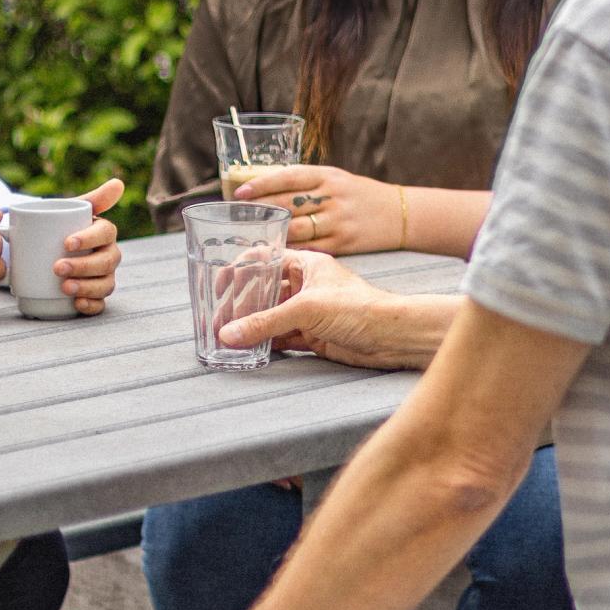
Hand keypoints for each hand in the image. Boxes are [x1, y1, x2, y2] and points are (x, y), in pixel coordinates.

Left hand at [42, 178, 126, 316]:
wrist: (41, 253)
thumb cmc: (59, 229)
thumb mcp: (69, 211)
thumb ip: (92, 199)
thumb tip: (119, 183)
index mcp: (103, 233)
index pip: (106, 233)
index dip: (90, 238)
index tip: (67, 242)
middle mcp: (108, 255)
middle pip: (106, 261)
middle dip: (84, 266)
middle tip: (57, 268)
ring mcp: (102, 277)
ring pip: (105, 284)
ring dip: (88, 287)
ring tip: (65, 287)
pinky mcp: (93, 296)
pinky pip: (100, 305)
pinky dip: (91, 305)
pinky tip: (77, 303)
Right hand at [217, 251, 434, 368]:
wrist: (392, 336)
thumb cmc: (359, 307)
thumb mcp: (307, 309)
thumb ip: (266, 322)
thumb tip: (228, 334)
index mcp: (307, 264)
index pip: (264, 260)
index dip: (239, 270)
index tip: (218, 285)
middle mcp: (306, 285)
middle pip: (264, 291)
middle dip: (240, 305)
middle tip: (218, 320)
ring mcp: (309, 311)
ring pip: (271, 317)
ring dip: (250, 327)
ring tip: (225, 338)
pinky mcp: (313, 335)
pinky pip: (281, 338)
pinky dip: (265, 343)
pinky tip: (247, 350)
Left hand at [227, 165, 402, 254]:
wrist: (399, 214)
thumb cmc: (359, 195)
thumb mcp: (335, 179)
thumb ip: (305, 183)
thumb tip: (262, 186)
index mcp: (328, 176)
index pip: (289, 176)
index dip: (262, 184)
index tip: (240, 193)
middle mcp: (332, 196)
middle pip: (288, 203)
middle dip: (261, 211)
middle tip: (238, 218)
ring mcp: (338, 221)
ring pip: (296, 228)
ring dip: (272, 233)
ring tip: (252, 236)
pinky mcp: (344, 242)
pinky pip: (310, 248)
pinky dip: (291, 251)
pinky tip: (276, 253)